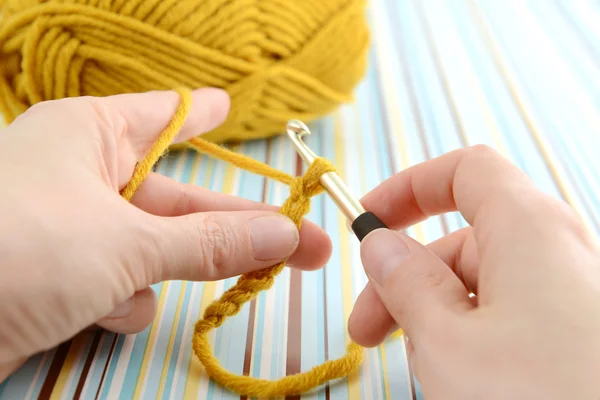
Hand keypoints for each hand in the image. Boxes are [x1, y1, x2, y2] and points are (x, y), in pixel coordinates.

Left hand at [0, 89, 331, 380]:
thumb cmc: (19, 250)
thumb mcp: (127, 242)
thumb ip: (210, 241)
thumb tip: (286, 234)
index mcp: (87, 136)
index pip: (162, 116)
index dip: (199, 113)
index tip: (227, 105)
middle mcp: (78, 177)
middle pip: (177, 200)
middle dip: (235, 225)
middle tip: (302, 242)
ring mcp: (69, 231)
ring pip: (152, 250)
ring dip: (164, 272)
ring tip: (165, 284)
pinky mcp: (59, 281)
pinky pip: (118, 285)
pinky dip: (119, 301)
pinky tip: (99, 310)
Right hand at [348, 146, 599, 398]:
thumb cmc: (538, 399)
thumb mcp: (445, 340)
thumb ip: (404, 281)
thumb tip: (380, 245)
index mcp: (529, 228)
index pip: (463, 171)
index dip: (408, 188)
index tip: (367, 222)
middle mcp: (557, 251)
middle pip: (463, 238)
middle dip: (405, 277)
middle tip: (365, 329)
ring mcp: (572, 295)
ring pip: (483, 284)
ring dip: (434, 315)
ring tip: (419, 368)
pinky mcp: (579, 335)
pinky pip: (511, 317)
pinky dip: (471, 336)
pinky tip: (458, 379)